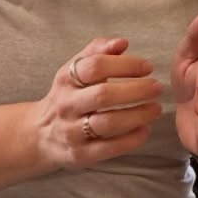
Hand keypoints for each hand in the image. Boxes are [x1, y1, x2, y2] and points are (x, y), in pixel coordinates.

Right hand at [33, 37, 163, 171]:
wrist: (40, 135)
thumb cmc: (67, 97)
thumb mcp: (74, 71)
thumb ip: (96, 52)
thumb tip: (122, 43)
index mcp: (66, 80)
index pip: (95, 66)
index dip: (125, 65)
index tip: (147, 67)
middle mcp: (66, 105)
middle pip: (103, 95)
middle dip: (136, 90)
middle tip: (157, 88)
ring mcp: (72, 131)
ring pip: (108, 123)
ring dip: (138, 115)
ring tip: (156, 109)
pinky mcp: (80, 154)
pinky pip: (109, 148)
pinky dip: (131, 139)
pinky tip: (145, 130)